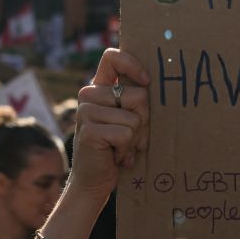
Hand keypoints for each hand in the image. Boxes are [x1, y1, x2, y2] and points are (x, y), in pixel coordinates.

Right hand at [68, 47, 149, 203]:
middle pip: (139, 95)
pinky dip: (127, 149)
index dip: (133, 65)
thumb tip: (153, 86)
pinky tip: (114, 156)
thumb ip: (133, 100)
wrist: (93, 180)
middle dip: (143, 121)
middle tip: (130, 138)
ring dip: (134, 139)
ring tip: (119, 148)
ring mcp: (86, 112)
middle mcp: (88, 95)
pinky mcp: (90, 130)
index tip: (146, 81)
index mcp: (97, 88)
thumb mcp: (125, 118)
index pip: (112, 57)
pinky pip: (127, 134)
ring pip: (135, 118)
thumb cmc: (115, 148)